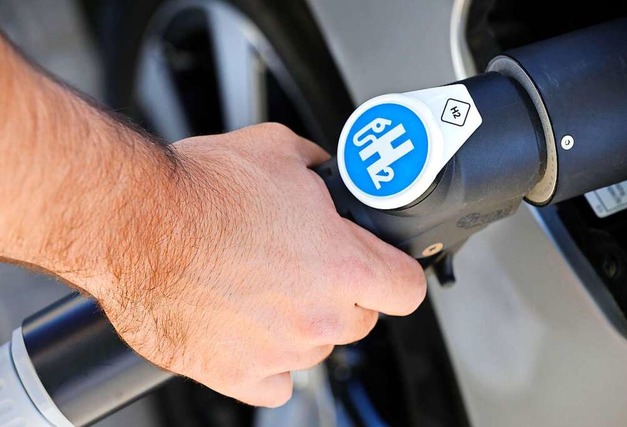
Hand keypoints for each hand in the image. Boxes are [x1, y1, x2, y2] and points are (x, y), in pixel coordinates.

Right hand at [91, 123, 426, 406]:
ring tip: (261, 289)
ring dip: (301, 325)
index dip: (396, 274)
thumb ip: (321, 170)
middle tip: (307, 269)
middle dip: (341, 295)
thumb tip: (330, 175)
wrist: (135, 220)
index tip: (382, 270)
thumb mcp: (279, 150)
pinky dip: (267, 362)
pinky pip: (274, 383)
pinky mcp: (235, 374)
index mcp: (343, 264)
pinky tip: (247, 330)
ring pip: (316, 349)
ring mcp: (279, 349)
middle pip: (361, 320)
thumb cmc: (200, 188)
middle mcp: (319, 315)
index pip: (407, 288)